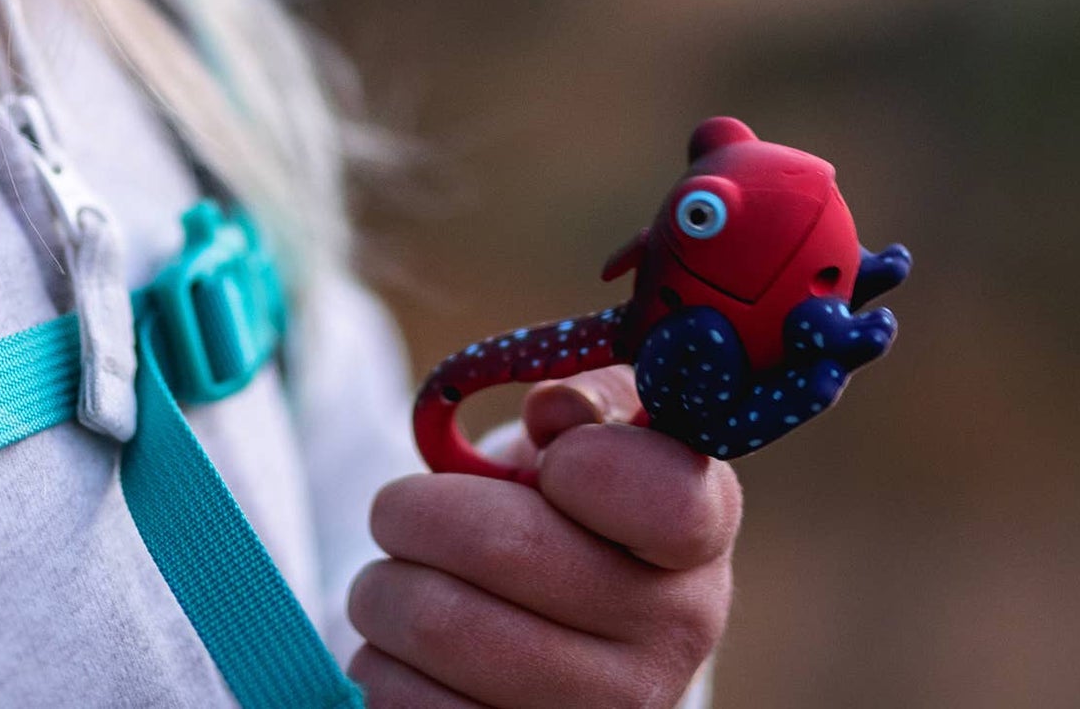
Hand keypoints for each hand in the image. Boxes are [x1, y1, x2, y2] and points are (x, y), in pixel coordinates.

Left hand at [347, 366, 739, 707]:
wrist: (558, 636)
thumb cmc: (569, 508)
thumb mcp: (594, 433)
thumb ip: (590, 400)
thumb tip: (556, 409)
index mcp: (700, 533)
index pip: (662, 497)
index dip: (582, 463)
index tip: (546, 463)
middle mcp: (672, 636)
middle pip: (502, 547)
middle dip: (414, 512)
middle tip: (398, 511)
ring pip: (439, 628)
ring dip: (383, 592)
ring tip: (400, 585)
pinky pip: (409, 706)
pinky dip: (380, 668)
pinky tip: (408, 656)